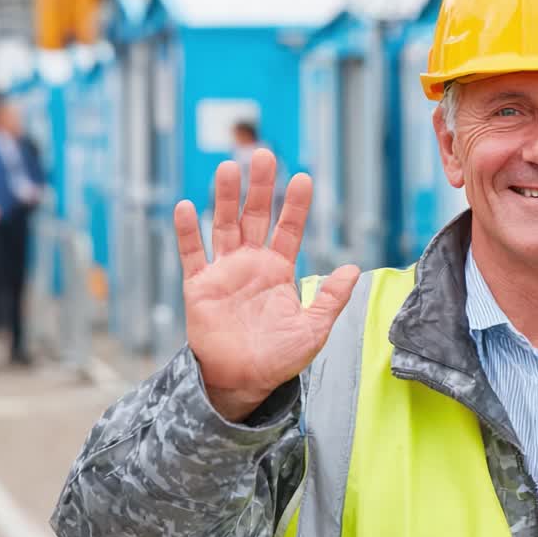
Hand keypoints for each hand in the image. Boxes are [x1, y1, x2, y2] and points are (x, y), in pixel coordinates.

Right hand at [173, 148, 359, 421]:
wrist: (244, 381)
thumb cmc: (280, 357)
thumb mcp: (315, 328)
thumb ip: (332, 298)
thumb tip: (352, 268)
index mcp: (279, 270)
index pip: (289, 229)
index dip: (295, 205)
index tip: (304, 178)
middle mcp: (251, 264)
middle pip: (256, 217)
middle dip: (260, 187)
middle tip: (264, 155)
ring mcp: (224, 272)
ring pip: (224, 226)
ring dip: (224, 198)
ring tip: (228, 168)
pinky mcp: (199, 287)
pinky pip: (192, 254)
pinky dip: (188, 232)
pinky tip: (185, 207)